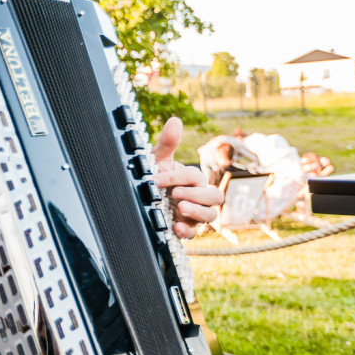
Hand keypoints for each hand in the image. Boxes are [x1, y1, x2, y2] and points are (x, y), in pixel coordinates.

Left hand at [150, 117, 222, 238]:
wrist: (140, 199)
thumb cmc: (154, 176)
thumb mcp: (157, 161)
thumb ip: (167, 143)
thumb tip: (175, 120)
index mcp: (193, 179)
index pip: (194, 176)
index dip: (177, 177)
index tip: (157, 178)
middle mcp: (198, 196)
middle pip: (215, 196)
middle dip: (197, 195)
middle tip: (176, 194)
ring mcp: (194, 214)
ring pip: (211, 215)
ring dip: (197, 212)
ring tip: (180, 208)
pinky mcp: (186, 228)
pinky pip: (195, 234)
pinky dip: (187, 231)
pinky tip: (175, 226)